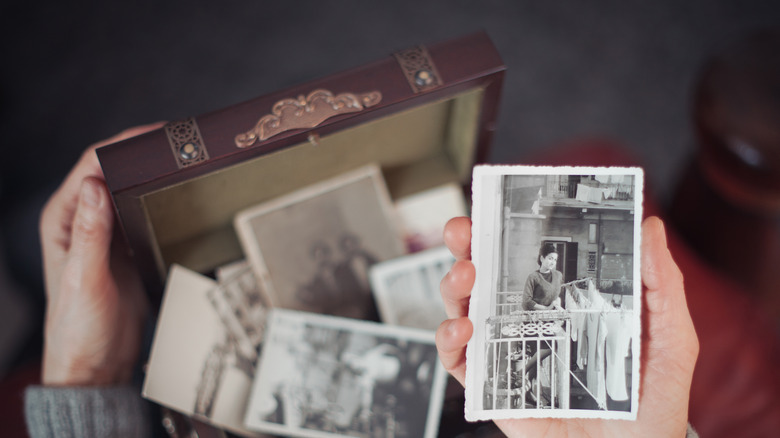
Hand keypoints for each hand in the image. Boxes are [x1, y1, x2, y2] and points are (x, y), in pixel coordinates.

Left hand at [40, 123, 163, 385]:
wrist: (98, 365)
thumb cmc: (79, 330)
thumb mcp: (86, 280)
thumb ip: (89, 233)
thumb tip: (94, 184)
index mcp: (62, 222)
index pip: (90, 167)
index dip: (121, 144)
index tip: (154, 134)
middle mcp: (82, 222)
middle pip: (112, 171)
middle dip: (142, 151)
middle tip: (177, 141)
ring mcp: (107, 233)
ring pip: (131, 189)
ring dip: (152, 173)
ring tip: (182, 160)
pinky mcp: (128, 247)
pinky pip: (144, 212)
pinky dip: (160, 198)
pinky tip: (179, 193)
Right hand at [436, 216, 698, 436]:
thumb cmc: (650, 408)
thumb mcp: (669, 340)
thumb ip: (662, 285)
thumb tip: (651, 227)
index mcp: (568, 304)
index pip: (534, 256)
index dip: (513, 228)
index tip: (503, 203)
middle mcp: (532, 323)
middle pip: (488, 274)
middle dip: (467, 245)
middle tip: (464, 230)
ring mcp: (510, 353)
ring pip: (465, 307)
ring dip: (455, 285)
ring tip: (466, 276)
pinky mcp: (494, 387)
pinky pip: (459, 360)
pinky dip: (450, 339)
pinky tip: (464, 328)